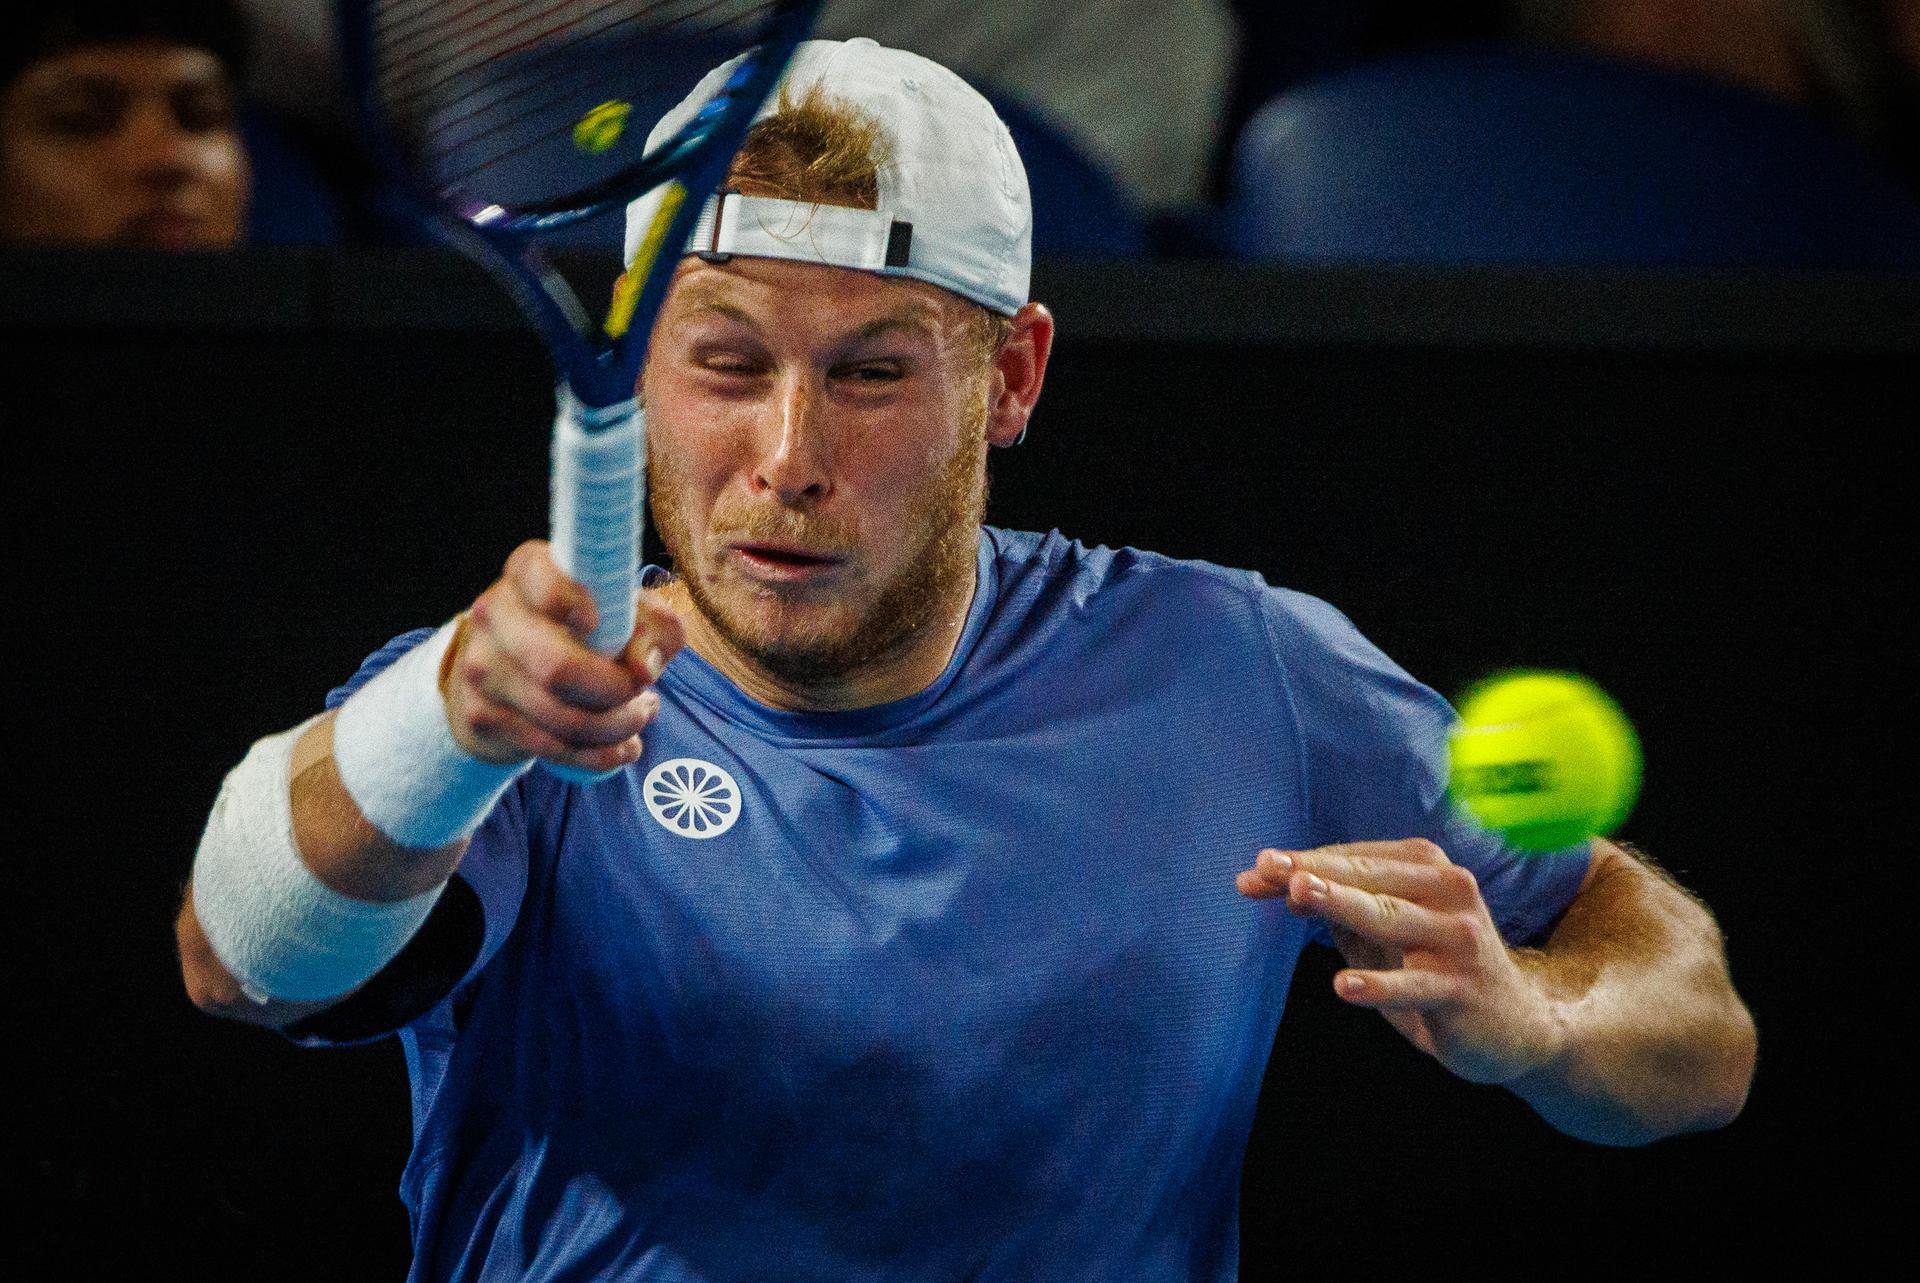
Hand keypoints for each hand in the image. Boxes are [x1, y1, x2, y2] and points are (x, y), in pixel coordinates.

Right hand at [443, 540, 684, 774]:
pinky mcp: (481, 716)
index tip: (597, 622)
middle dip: (617, 692)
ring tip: (639, 716)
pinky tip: (622, 746)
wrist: (510, 673)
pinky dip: (599, 755)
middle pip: (558, 669)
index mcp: (528, 572)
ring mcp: (480, 668)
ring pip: (562, 718)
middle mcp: (494, 614)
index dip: (572, 601)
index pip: (541, 578)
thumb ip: (653, 627)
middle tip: (644, 694)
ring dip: (617, 727)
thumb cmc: (583, 633)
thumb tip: (642, 668)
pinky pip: (552, 748)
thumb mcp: (627, 615)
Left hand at [1236, 839, 1563, 1085]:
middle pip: (1371, 879)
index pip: (1356, 860)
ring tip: (1298, 895)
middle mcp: (1449, 892)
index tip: (1255, 870)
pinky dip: (1379, 984)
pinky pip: (1414, 985)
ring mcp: (1458, 940)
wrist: (1516, 1026)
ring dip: (1343, 904)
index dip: (1304, 863)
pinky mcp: (1461, 990)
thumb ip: (1336, 906)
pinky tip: (1343, 986)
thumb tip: (1273, 882)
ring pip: (1391, 918)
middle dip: (1317, 871)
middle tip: (1269, 866)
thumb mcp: (1384, 932)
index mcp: (1427, 868)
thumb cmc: (1434, 966)